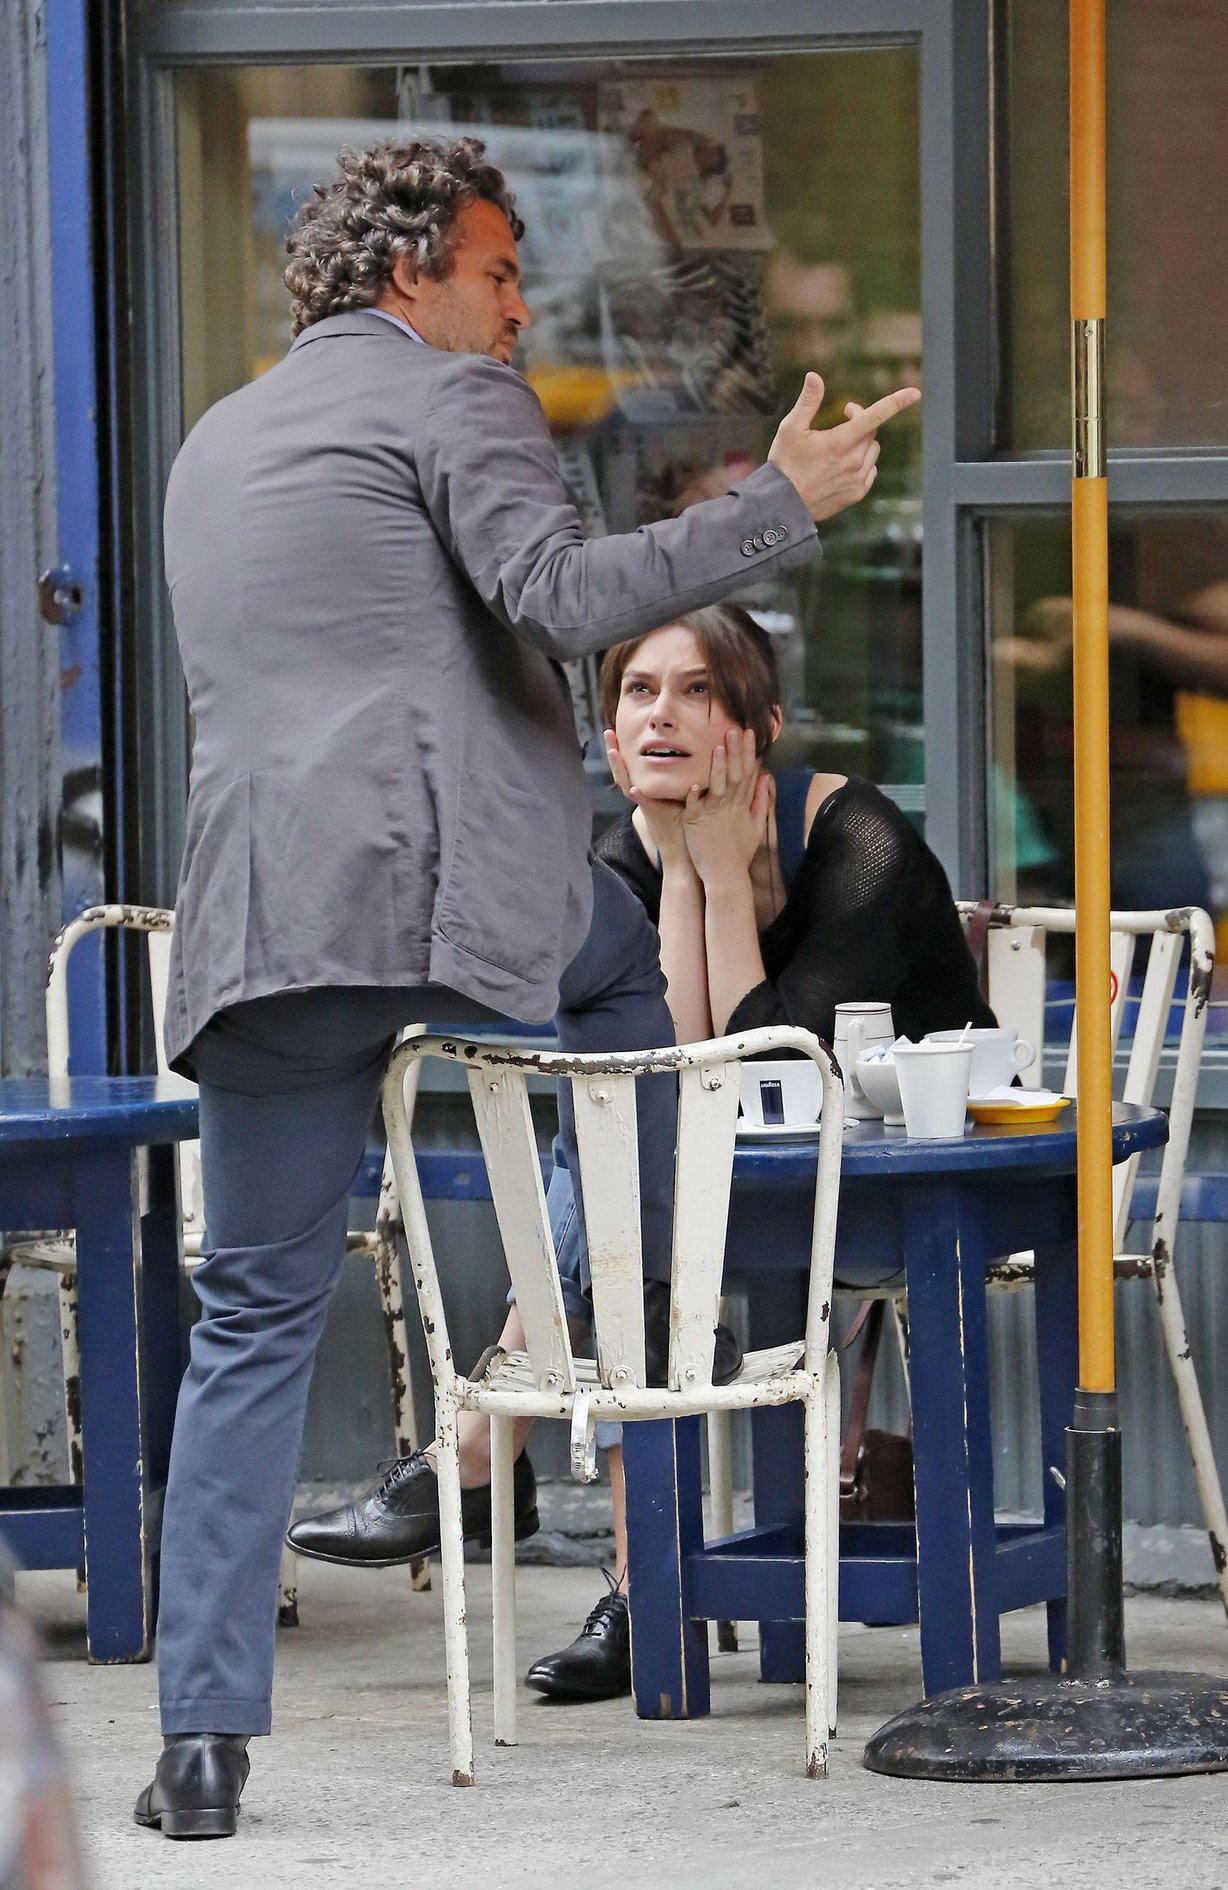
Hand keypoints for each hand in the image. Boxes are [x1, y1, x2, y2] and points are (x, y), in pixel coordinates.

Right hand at [603, 730, 690, 870]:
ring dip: (619, 768)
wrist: (683, 847)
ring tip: (613, 752)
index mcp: (646, 787)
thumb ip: (678, 773)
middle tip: (608, 732)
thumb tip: (689, 749)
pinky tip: (633, 786)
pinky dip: (639, 795)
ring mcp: (644, 805)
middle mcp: (641, 794)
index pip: (630, 764)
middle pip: (622, 770)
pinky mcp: (652, 816)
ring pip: (626, 784)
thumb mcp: (678, 790)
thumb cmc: (683, 818)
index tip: (616, 728)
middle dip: (613, 751)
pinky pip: (645, 804)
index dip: (622, 747)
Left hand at [681, 728, 771, 884]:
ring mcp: (714, 814)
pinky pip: (695, 808)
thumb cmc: (738, 852)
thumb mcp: (755, 826)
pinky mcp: (698, 824)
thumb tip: (767, 778)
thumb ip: (760, 801)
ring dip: (719, 768)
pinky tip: (693, 784)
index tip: (749, 733)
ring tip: (718, 747)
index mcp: (741, 804)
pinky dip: (694, 797)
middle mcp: (730, 806)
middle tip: (734, 730)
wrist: (726, 876)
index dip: (748, 752)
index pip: (748, 773)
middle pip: (735, 774)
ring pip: (718, 787)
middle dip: (736, 752)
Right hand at [768, 373, 919, 523]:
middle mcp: (853, 460)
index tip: (915, 393)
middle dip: (861, 420)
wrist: (782, 505)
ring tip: (840, 445)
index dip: (896, 402)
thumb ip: (808, 401)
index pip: (874, 416)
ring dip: (863, 442)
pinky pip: (871, 470)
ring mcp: (857, 479)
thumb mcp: (790, 428)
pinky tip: (843, 465)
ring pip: (873, 450)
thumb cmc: (784, 463)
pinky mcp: (857, 493)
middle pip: (872, 431)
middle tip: (844, 416)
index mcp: (840, 441)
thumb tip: (814, 376)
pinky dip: (863, 463)